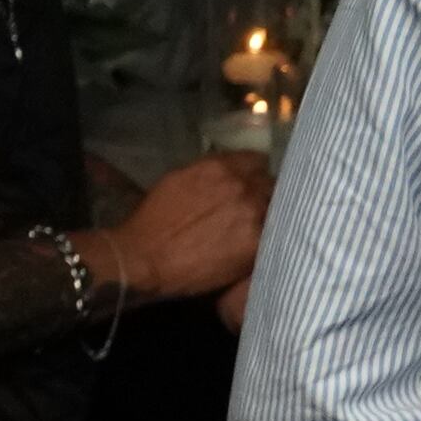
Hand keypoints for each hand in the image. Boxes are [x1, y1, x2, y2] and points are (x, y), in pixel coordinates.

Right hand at [102, 149, 268, 307]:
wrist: (144, 259)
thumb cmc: (151, 222)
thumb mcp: (176, 182)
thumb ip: (207, 173)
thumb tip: (226, 173)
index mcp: (219, 167)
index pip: (256, 160)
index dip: (252, 173)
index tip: (249, 183)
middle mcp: (241, 185)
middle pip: (269, 183)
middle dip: (261, 194)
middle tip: (249, 209)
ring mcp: (253, 213)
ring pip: (276, 209)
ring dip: (266, 216)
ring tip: (250, 230)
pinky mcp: (257, 243)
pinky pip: (273, 235)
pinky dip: (265, 240)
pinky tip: (251, 247)